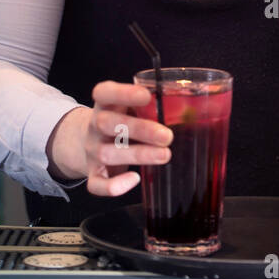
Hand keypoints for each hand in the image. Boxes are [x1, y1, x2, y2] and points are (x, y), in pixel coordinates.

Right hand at [85, 80, 173, 198]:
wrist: (91, 142)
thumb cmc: (121, 121)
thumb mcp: (130, 108)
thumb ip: (148, 107)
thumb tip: (186, 110)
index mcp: (104, 104)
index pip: (104, 93)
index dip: (123, 93)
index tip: (146, 95)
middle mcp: (94, 126)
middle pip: (107, 123)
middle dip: (139, 129)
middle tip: (167, 136)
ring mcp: (91, 151)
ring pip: (106, 153)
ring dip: (138, 155)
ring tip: (164, 155)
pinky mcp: (93, 174)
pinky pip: (97, 184)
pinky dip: (115, 185)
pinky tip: (135, 179)